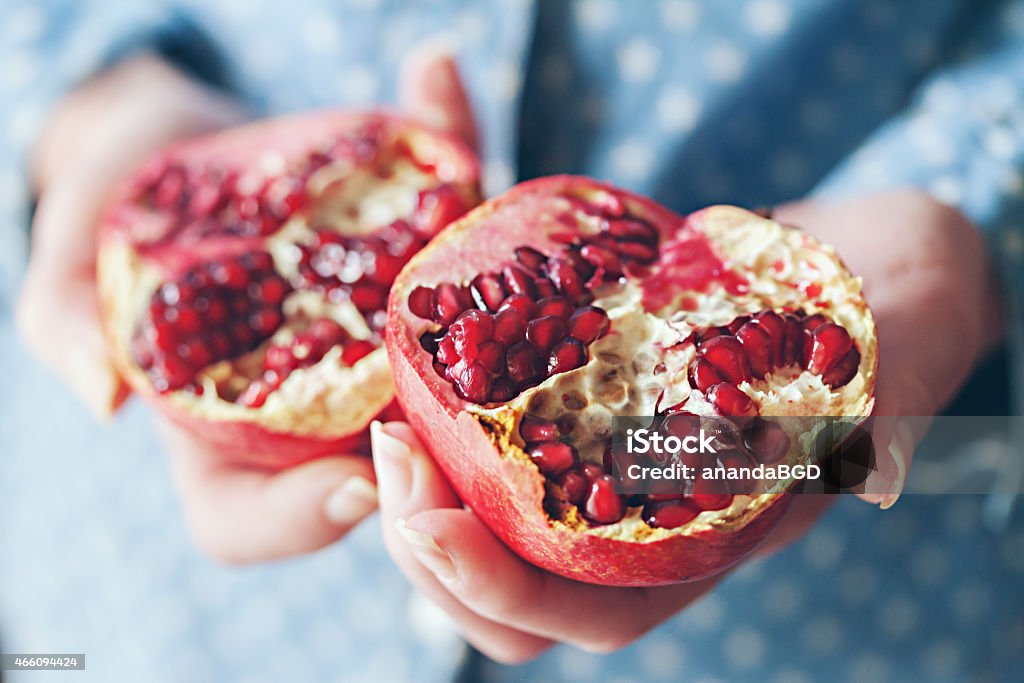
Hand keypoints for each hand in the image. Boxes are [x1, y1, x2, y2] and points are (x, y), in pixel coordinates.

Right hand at [17, 45, 478, 562]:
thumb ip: (66, 319)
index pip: (260, 515)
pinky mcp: (413, 250)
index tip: (358, 483)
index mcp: (233, 427)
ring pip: (450, 340)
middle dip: (434, 456)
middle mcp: (326, 391)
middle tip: (458, 406)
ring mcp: (382, 323)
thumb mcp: (72, 265)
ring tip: (475, 235)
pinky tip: (432, 80)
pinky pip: (444, 212)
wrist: (171, 149)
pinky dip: (448, 144)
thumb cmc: (111, 220)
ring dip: (478, 301)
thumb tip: (102, 393)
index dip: (304, 520)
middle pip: (386, 464)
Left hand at [370, 190, 999, 661]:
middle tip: (389, 452)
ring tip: (387, 425)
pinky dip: (455, 421)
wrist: (868, 265)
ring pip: (498, 523)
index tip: (432, 523)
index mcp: (712, 537)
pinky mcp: (593, 398)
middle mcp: (649, 515)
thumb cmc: (888, 316)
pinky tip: (421, 370)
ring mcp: (615, 458)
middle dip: (433, 544)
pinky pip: (507, 434)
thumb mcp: (887, 357)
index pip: (594, 611)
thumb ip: (868, 409)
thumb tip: (858, 469)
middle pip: (517, 588)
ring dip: (427, 492)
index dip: (504, 590)